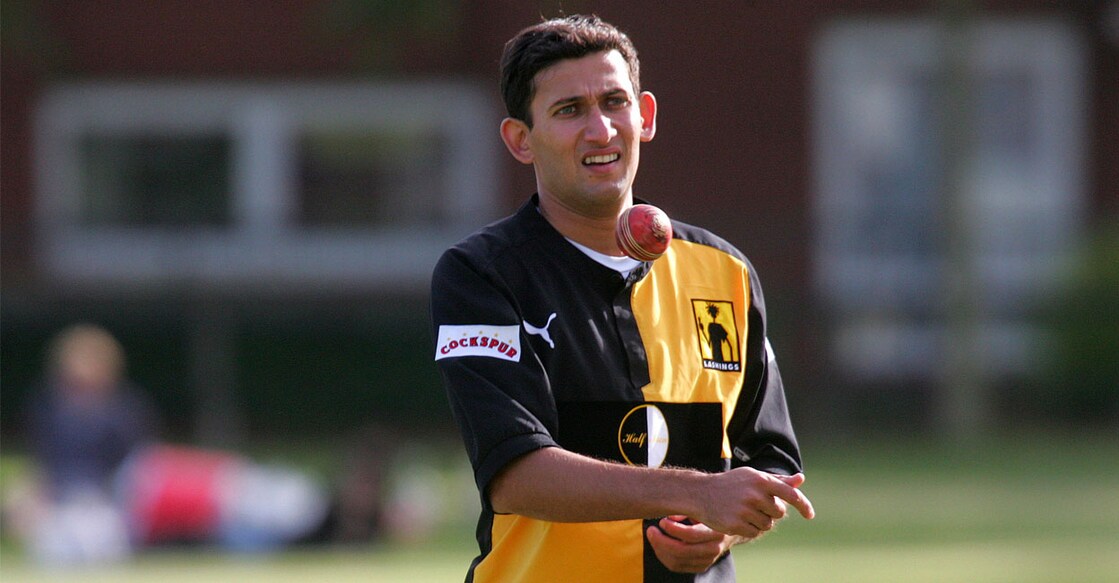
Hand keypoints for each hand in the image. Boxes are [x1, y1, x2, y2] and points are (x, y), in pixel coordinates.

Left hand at [646, 516, 736, 573]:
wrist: (729, 530)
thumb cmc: (712, 514)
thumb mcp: (704, 507)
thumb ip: (688, 509)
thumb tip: (670, 516)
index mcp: (716, 532)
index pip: (691, 535)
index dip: (673, 529)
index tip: (661, 521)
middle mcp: (713, 549)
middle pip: (682, 551)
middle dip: (661, 541)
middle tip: (650, 530)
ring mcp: (707, 560)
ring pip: (677, 561)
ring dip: (660, 549)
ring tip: (653, 536)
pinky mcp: (700, 566)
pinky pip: (677, 566)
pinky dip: (664, 556)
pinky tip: (659, 545)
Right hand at [692, 469, 814, 538]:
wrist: (701, 493)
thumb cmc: (732, 484)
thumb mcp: (753, 477)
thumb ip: (778, 480)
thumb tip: (801, 479)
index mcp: (761, 480)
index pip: (790, 494)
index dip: (803, 505)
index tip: (810, 515)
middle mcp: (754, 494)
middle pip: (779, 512)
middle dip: (771, 512)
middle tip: (755, 505)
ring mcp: (744, 510)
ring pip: (767, 524)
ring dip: (760, 521)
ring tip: (744, 511)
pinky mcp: (735, 524)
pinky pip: (754, 533)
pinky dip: (749, 529)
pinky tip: (738, 519)